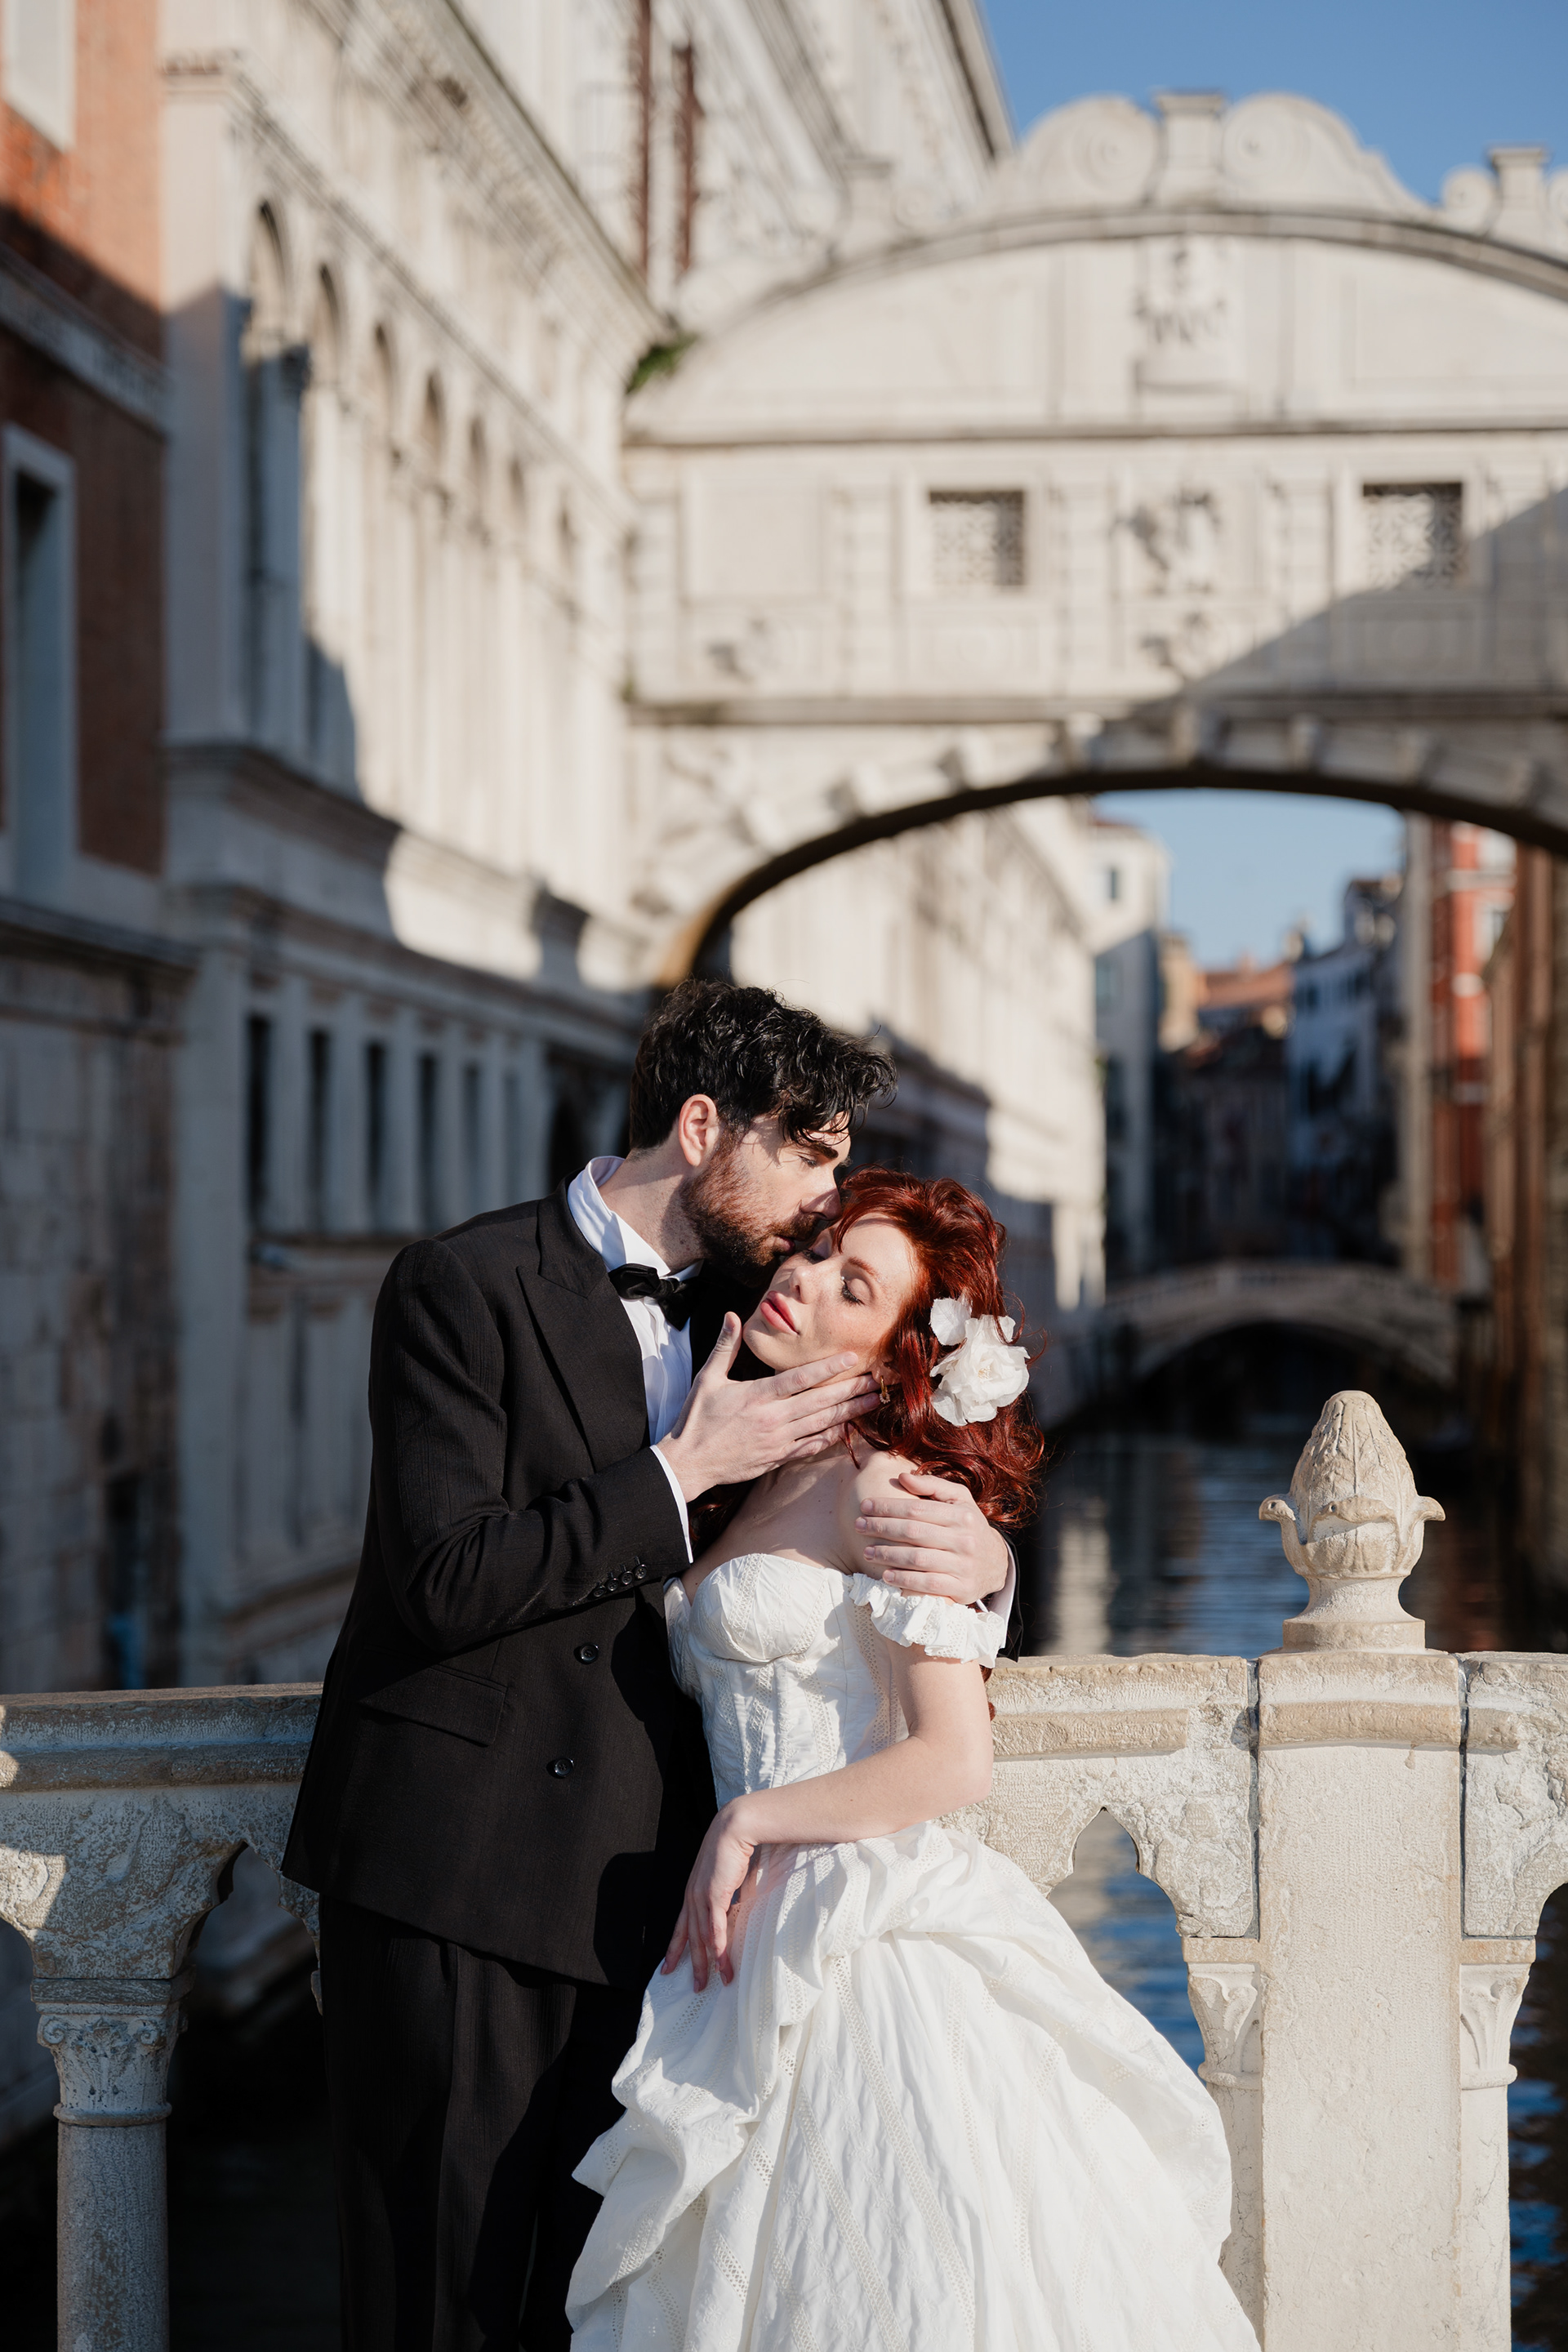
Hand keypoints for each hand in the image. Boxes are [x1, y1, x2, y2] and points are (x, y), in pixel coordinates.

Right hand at [657, 1315, 877, 1501]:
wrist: (688, 1463)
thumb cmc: (696, 1420)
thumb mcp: (707, 1379)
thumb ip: (724, 1347)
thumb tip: (732, 1316)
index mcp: (757, 1396)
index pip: (800, 1378)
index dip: (828, 1368)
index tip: (852, 1358)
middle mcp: (773, 1419)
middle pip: (820, 1402)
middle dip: (852, 1390)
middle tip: (878, 1381)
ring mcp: (778, 1441)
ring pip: (821, 1425)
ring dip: (850, 1413)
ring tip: (873, 1402)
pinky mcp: (777, 1458)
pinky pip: (810, 1447)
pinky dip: (829, 1438)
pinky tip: (846, 1429)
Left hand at [662, 1800, 758, 1990]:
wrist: (733, 1828)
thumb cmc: (731, 1848)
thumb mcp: (725, 1877)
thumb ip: (726, 1895)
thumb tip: (735, 1908)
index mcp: (693, 1893)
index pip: (681, 1926)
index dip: (675, 1948)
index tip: (668, 1967)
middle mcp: (692, 1897)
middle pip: (691, 1937)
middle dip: (692, 1964)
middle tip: (695, 1987)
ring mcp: (702, 1896)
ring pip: (702, 1936)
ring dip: (708, 1962)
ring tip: (714, 1981)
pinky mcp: (715, 1894)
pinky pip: (716, 1926)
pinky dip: (718, 1945)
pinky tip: (721, 1961)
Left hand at [857, 1470, 1010, 1606]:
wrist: (996, 1563)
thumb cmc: (969, 1526)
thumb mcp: (959, 1500)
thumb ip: (932, 1485)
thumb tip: (902, 1476)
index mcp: (962, 1515)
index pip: (917, 1509)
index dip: (888, 1507)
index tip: (865, 1506)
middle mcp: (964, 1540)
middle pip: (914, 1533)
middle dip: (882, 1528)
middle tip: (859, 1526)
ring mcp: (963, 1566)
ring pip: (918, 1559)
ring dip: (888, 1555)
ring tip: (867, 1552)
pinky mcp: (961, 1589)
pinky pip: (928, 1585)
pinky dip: (905, 1580)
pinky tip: (886, 1576)